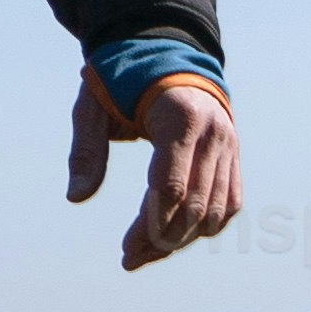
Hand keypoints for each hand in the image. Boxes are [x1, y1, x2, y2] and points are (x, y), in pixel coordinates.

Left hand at [68, 67, 238, 272]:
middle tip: (130, 258)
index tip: (126, 250)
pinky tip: (174, 238)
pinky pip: (228, 203)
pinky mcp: (234, 156)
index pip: (171, 185)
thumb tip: (76, 197)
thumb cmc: (123, 80)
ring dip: (182, 240)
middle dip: (162, 240)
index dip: (149, 224)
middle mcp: (213, 134)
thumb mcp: (93, 106)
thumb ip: (86, 150)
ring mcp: (229, 146)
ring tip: (146, 253)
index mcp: (179, 117)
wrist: (168, 53)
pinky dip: (205, 226)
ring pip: (215, 211)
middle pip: (195, 206)